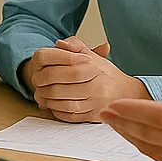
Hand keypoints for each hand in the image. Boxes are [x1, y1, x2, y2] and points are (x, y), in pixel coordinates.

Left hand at [21, 37, 149, 121]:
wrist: (125, 92)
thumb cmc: (104, 73)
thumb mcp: (91, 55)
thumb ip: (75, 45)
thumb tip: (59, 44)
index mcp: (95, 68)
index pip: (66, 69)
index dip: (47, 71)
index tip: (38, 71)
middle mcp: (97, 86)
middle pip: (60, 88)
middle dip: (43, 87)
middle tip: (36, 85)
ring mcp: (96, 103)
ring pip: (64, 104)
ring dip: (48, 101)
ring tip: (41, 95)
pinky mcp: (93, 117)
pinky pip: (70, 116)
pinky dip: (57, 111)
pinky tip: (52, 105)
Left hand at [99, 31, 161, 160]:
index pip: (156, 116)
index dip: (130, 111)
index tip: (112, 106)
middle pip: (147, 134)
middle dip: (122, 124)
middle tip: (104, 114)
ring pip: (153, 151)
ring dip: (132, 138)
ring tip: (116, 126)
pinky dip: (149, 151)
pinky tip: (141, 142)